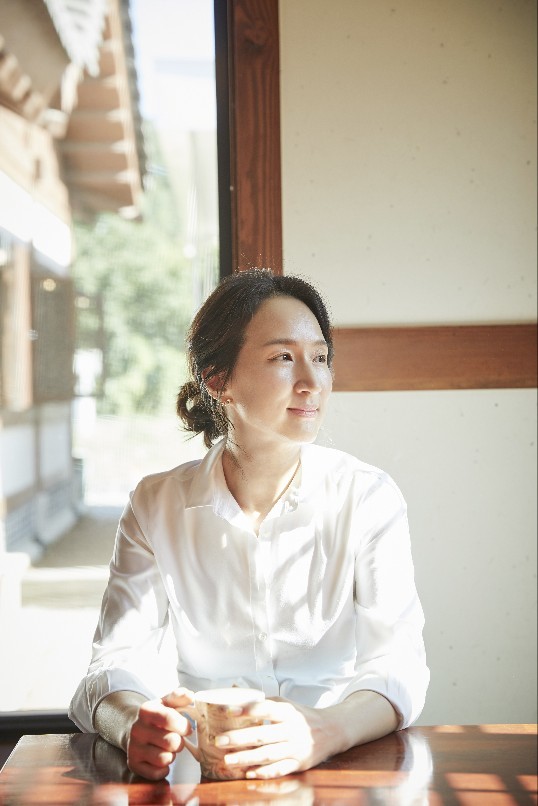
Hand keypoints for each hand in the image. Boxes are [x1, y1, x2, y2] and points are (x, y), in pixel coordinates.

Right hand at [126, 688, 193, 779]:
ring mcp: (133, 748)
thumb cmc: (157, 716)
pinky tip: (161, 759)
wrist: (136, 729)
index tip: (187, 728)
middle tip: (176, 739)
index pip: (169, 718)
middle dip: (179, 742)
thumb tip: (190, 696)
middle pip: (171, 742)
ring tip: (167, 749)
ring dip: (172, 755)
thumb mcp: (167, 702)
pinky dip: (164, 769)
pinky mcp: (133, 764)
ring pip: (164, 759)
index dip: (183, 725)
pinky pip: (156, 773)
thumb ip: (179, 696)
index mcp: (145, 710)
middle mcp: (136, 729)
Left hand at [213, 696, 341, 778]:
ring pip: (268, 754)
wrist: (332, 731)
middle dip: (239, 739)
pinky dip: (264, 772)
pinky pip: (279, 769)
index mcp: (287, 712)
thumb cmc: (302, 716)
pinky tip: (249, 773)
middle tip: (219, 741)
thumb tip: (235, 690)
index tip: (228, 711)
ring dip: (247, 758)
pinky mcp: (299, 764)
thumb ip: (263, 701)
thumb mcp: (286, 704)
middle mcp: (292, 729)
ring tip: (228, 760)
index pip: (265, 708)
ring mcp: (296, 748)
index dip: (247, 709)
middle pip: (262, 735)